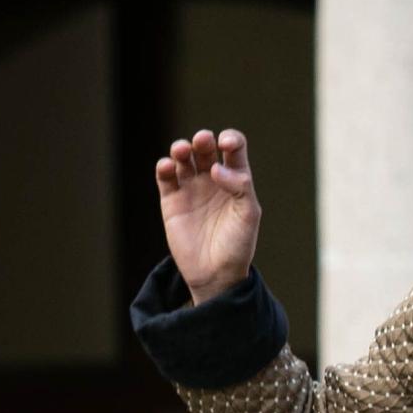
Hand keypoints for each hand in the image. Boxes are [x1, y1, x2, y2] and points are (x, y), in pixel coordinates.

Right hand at [156, 129, 259, 303]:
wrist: (216, 272)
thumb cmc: (238, 244)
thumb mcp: (249, 214)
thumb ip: (239, 187)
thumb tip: (216, 168)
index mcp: (236, 179)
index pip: (233, 149)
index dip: (230, 139)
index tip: (226, 144)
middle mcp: (213, 179)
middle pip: (205, 148)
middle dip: (203, 140)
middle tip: (203, 141)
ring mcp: (191, 188)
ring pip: (183, 157)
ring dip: (181, 148)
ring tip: (182, 151)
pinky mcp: (171, 200)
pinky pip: (165, 176)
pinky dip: (164, 167)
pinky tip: (167, 167)